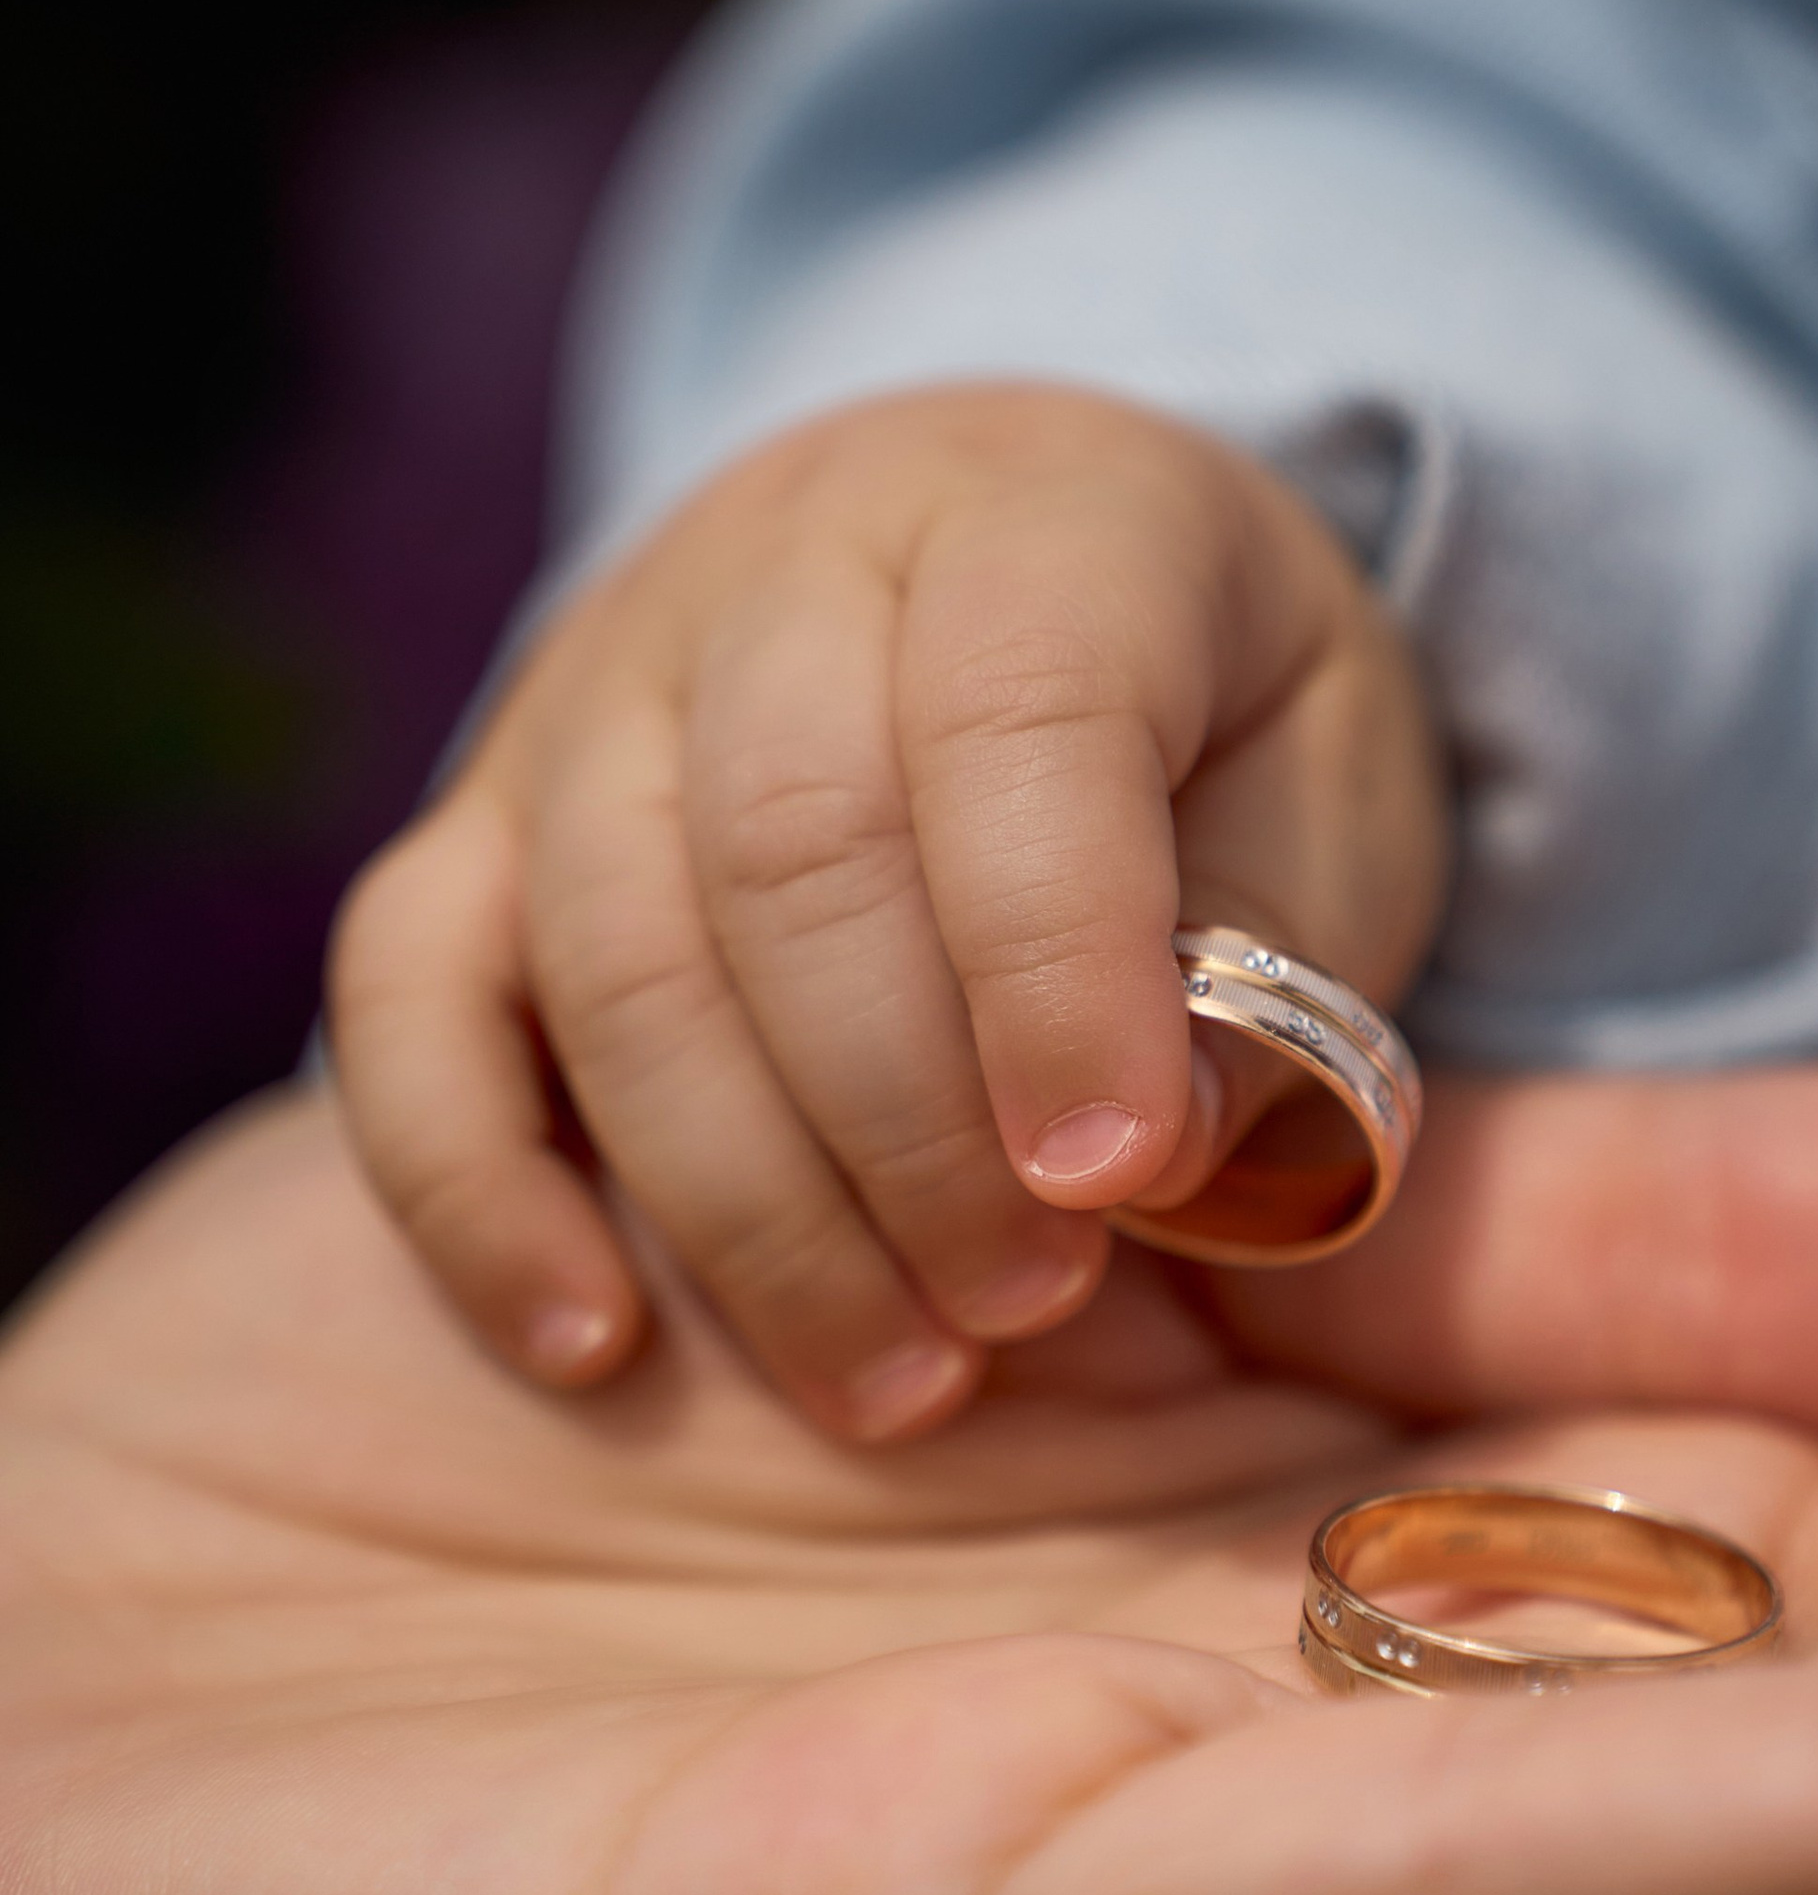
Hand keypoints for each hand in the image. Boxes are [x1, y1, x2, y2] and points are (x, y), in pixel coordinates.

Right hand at [326, 382, 1445, 1436]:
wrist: (1028, 592)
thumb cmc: (1215, 733)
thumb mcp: (1329, 800)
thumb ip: (1268, 968)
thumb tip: (1140, 1158)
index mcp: (1041, 515)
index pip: (1016, 714)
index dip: (1059, 963)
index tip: (1117, 1176)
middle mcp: (787, 562)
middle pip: (790, 847)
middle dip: (913, 1124)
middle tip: (1031, 1303)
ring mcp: (600, 682)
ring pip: (613, 946)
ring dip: (752, 1203)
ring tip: (903, 1379)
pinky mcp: (481, 815)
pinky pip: (411, 993)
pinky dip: (478, 1188)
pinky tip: (595, 1345)